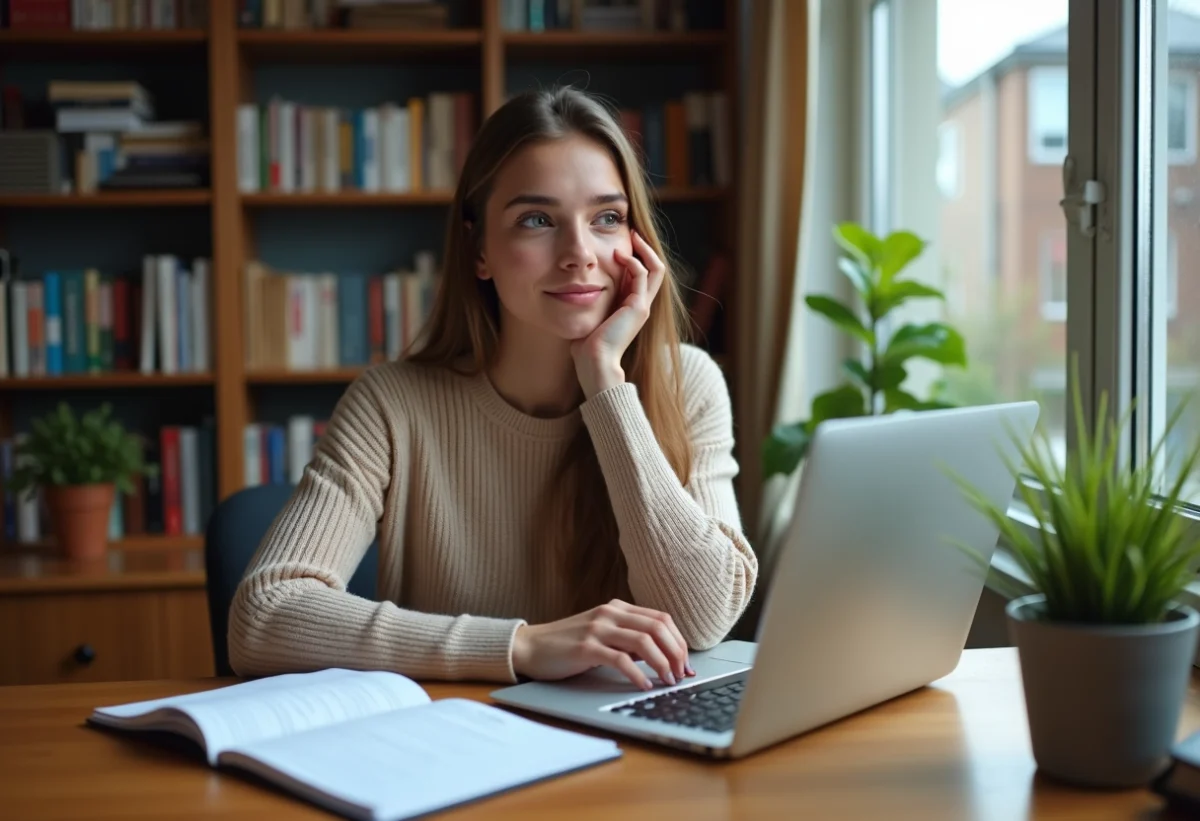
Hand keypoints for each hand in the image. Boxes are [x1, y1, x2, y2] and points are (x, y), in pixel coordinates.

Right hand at [511, 598, 696, 690]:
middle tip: (682, 674)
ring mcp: (597, 628)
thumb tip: (661, 657)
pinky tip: (644, 686)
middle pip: (658, 627)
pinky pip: (620, 660)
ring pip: (644, 642)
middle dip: (676, 653)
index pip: (661, 618)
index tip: (687, 663)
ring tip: (668, 681)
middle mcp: (610, 613)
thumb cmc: (567, 644)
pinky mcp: (586, 648)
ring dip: (662, 664)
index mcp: (617, 608)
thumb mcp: (602, 634)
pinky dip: (637, 674)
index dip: (679, 641)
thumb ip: (628, 640)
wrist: (530, 646)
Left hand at [571, 230, 666, 398]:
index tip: (621, 241)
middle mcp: (642, 304)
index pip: (644, 273)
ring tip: (630, 237)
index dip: (637, 255)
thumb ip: (591, 299)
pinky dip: (633, 261)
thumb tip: (575, 285)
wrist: (594, 362)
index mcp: (632, 305)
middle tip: (632, 231)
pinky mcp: (639, 307)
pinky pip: (643, 275)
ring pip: (656, 268)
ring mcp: (643, 306)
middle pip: (656, 268)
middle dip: (645, 247)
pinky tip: (619, 256)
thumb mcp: (590, 313)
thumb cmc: (586, 343)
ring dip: (643, 249)